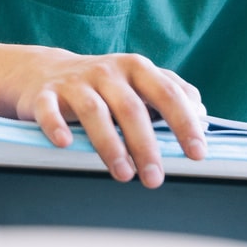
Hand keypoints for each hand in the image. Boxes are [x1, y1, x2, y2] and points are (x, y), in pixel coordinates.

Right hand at [13, 50, 207, 187]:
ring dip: (110, 144)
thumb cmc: (102, 85)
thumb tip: (202, 113)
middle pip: (131, 108)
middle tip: (154, 178)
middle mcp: (107, 72)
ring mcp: (74, 82)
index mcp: (135, 68)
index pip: (167, 94)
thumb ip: (171, 93)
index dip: (184, 123)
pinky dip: (55, 125)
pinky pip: (49, 110)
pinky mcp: (45, 94)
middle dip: (146, 145)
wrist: (45, 72)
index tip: (197, 153)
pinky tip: (65, 143)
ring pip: (94, 111)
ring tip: (123, 174)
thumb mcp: (138, 81)